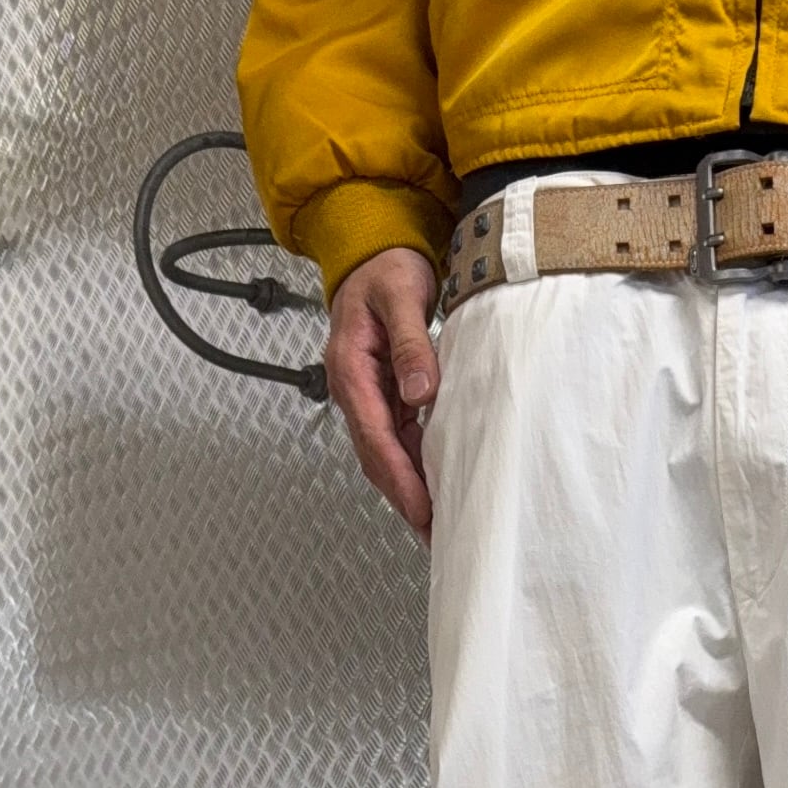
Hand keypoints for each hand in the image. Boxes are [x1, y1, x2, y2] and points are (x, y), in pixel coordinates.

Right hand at [325, 245, 440, 542]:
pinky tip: (435, 489)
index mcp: (350, 368)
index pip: (374, 435)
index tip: (420, 508)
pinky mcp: (384, 398)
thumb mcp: (402, 295)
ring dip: (408, 490)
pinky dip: (414, 469)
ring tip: (437, 525)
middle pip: (375, 456)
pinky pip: (397, 441)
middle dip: (403, 498)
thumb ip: (411, 343)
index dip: (397, 476)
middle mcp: (353, 389)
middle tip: (433, 534)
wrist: (373, 253)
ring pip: (384, 455)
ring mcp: (368, 397)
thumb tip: (419, 391)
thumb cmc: (385, 269)